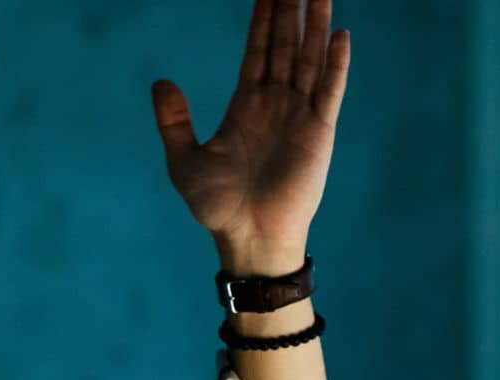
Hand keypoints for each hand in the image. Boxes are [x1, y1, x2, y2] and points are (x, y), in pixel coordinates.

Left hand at [151, 0, 349, 252]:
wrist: (247, 238)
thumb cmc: (216, 208)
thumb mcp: (183, 161)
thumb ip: (173, 121)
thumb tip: (160, 81)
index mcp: (246, 105)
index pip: (257, 50)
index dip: (263, 18)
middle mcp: (276, 104)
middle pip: (286, 45)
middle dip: (290, 10)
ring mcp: (299, 116)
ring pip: (310, 59)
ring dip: (316, 26)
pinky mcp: (318, 133)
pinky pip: (329, 91)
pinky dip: (335, 65)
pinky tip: (339, 36)